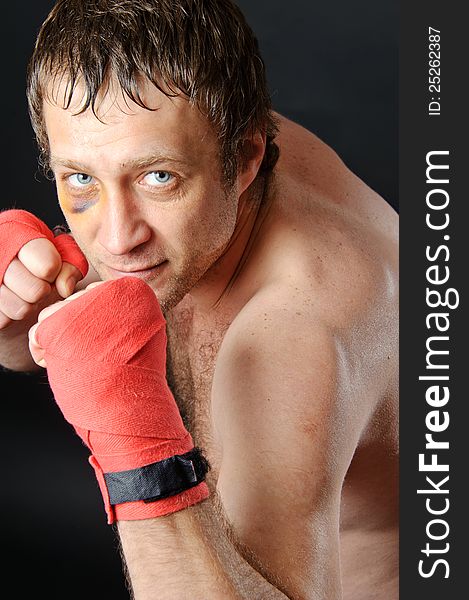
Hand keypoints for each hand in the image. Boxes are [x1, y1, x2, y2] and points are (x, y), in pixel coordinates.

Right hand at [0, 210, 87, 329]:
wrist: (12, 274)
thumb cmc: (38, 261)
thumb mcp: (60, 252)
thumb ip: (72, 262)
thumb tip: (64, 287)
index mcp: (16, 227)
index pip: (48, 266)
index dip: (55, 273)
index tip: (49, 268)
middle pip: (36, 291)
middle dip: (42, 291)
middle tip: (36, 283)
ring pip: (20, 308)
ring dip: (27, 305)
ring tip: (21, 292)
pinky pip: (4, 319)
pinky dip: (10, 316)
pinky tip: (7, 300)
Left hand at [29, 277, 208, 523]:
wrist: (131, 411)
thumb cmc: (132, 378)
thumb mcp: (137, 332)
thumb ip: (118, 309)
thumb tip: (90, 297)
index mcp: (135, 290)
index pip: (98, 294)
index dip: (97, 324)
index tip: (112, 346)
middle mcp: (110, 290)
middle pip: (74, 301)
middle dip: (76, 331)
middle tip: (95, 358)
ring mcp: (84, 306)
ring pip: (52, 313)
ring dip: (58, 342)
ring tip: (81, 364)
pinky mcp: (59, 324)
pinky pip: (37, 331)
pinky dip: (43, 352)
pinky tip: (64, 366)